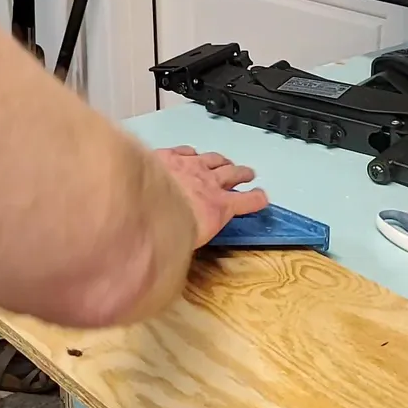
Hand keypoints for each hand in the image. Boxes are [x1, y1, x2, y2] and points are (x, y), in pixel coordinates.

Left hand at [152, 146, 269, 246]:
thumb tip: (181, 257)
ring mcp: (191, 166)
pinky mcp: (171, 156)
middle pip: (234, 174)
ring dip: (222, 160)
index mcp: (218, 207)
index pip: (247, 201)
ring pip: (214, 159)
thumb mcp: (187, 244)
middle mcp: (209, 183)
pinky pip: (187, 150)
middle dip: (242, 173)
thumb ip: (192, 240)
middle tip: (248, 173)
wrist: (145, 205)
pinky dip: (192, 152)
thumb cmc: (166, 229)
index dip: (257, 199)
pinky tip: (192, 152)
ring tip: (226, 161)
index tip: (262, 197)